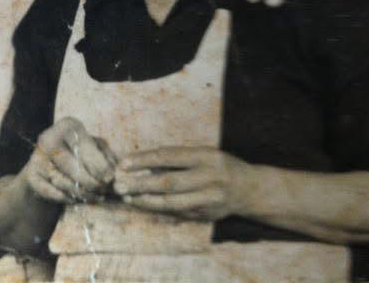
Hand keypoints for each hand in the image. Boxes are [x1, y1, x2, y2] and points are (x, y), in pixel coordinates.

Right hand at [22, 117, 115, 204]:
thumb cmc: (80, 153)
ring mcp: (37, 157)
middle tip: (103, 190)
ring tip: (96, 196)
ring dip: (83, 194)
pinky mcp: (31, 176)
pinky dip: (68, 198)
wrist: (49, 164)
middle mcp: (49, 138)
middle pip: (75, 168)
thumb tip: (113, 175)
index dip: (100, 167)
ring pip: (65, 183)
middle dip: (92, 183)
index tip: (110, 178)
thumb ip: (107, 158)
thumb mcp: (96, 148)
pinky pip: (53, 193)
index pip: (87, 150)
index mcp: (68, 126)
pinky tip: (77, 198)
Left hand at [113, 146, 250, 220]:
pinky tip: (143, 204)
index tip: (124, 163)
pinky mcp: (206, 215)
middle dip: (140, 184)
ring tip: (127, 197)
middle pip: (168, 182)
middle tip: (119, 184)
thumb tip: (142, 163)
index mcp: (205, 156)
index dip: (144, 160)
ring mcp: (208, 199)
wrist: (249, 189)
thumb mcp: (202, 153)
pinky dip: (158, 208)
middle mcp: (208, 178)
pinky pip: (177, 212)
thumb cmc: (218, 165)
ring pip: (171, 202)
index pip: (169, 156)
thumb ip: (176, 158)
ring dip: (146, 200)